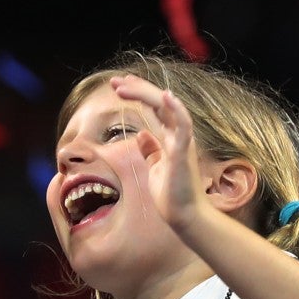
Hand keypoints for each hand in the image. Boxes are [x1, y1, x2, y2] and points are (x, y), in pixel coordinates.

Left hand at [110, 74, 207, 234]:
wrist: (184, 216)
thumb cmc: (172, 195)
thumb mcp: (155, 167)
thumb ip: (150, 150)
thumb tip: (141, 134)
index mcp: (170, 137)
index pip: (155, 108)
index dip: (139, 93)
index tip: (119, 85)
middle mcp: (178, 135)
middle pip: (158, 103)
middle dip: (136, 88)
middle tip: (114, 81)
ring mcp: (182, 142)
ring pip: (168, 107)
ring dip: (146, 94)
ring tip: (124, 85)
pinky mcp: (183, 153)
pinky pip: (184, 126)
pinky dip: (176, 109)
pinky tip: (165, 96)